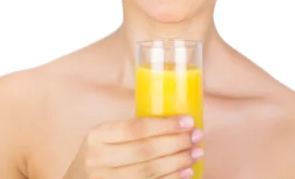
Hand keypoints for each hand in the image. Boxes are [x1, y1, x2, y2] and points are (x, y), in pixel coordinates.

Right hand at [63, 115, 203, 178]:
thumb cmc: (100, 155)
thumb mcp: (105, 138)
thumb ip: (131, 130)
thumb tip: (176, 121)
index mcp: (97, 136)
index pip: (136, 128)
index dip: (165, 125)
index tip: (188, 121)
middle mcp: (98, 159)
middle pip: (145, 151)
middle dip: (177, 143)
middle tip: (197, 137)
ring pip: (149, 172)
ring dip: (178, 162)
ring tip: (196, 153)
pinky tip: (186, 173)